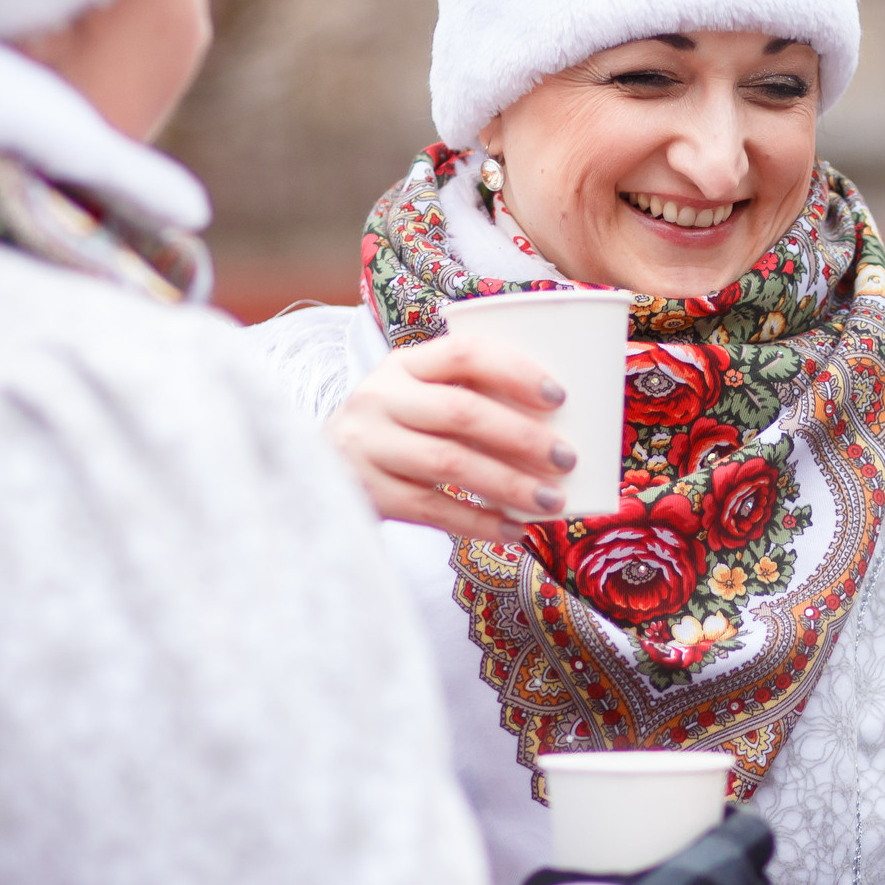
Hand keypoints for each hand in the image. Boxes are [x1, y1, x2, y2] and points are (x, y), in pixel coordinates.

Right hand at [328, 334, 578, 540]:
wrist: (318, 471)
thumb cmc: (395, 431)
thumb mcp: (418, 398)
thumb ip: (469, 397)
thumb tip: (559, 424)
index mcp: (404, 364)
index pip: (464, 353)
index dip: (515, 371)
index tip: (558, 397)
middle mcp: (381, 398)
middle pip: (461, 412)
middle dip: (522, 436)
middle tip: (566, 458)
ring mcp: (370, 446)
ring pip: (450, 463)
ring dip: (509, 484)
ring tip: (552, 501)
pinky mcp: (369, 492)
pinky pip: (434, 509)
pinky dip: (480, 522)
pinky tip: (514, 531)